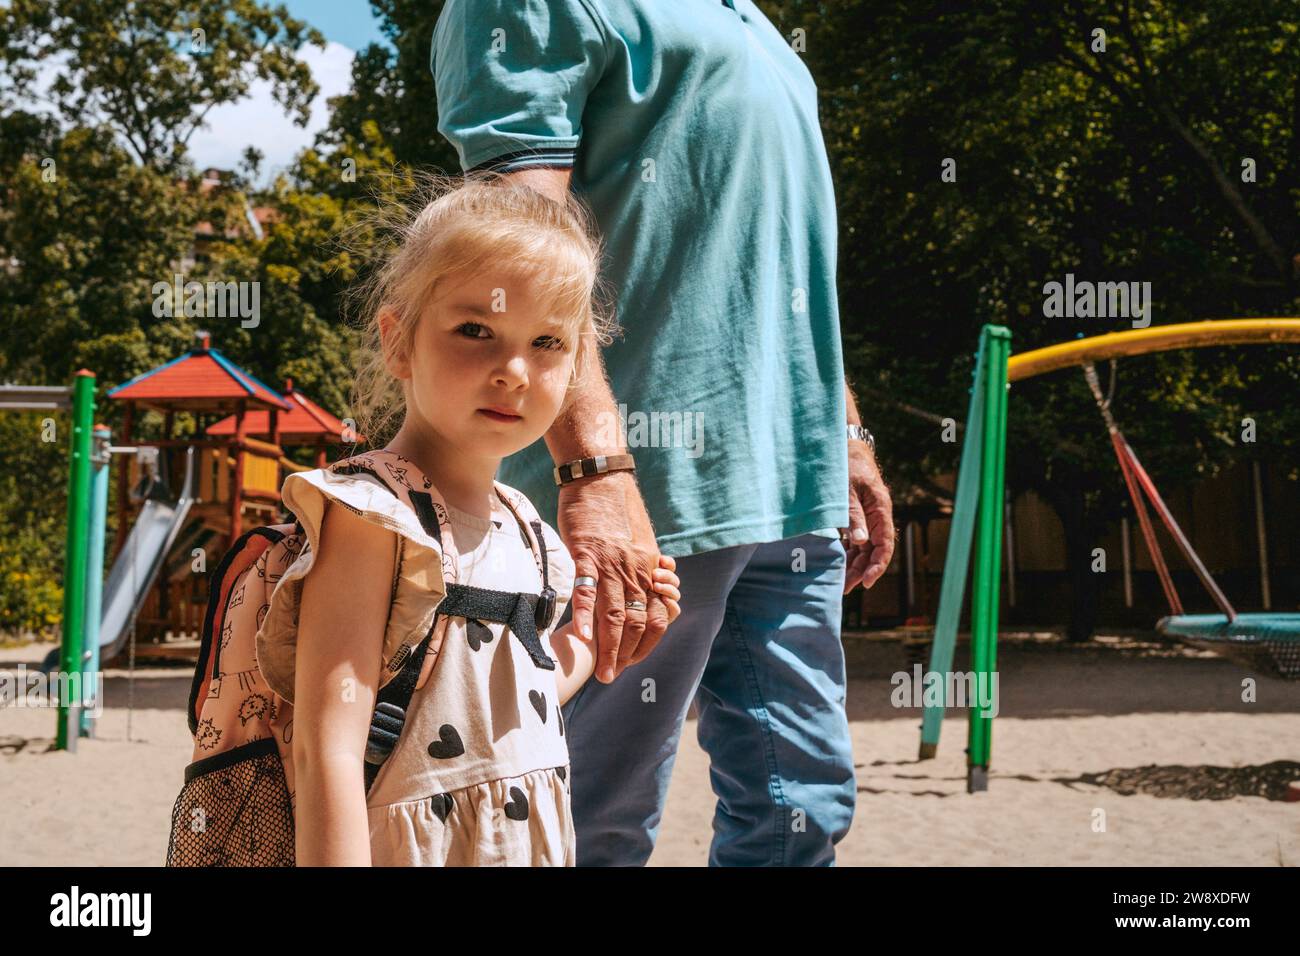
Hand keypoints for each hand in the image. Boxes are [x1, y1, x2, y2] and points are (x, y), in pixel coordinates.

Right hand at [556, 470, 668, 681]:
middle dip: (626, 655)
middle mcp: (636, 571)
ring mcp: (611, 564)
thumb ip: (643, 569)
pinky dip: (585, 616)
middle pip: (636, 623)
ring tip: (602, 672)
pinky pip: (587, 590)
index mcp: (650, 571)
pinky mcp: (586, 554)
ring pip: (615, 614)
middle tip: (612, 675)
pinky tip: (582, 637)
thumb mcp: (641, 541)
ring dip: (609, 648)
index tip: (632, 661)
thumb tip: (646, 592)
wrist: (600, 476)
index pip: (658, 617)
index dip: (646, 644)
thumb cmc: (618, 509)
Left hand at [843, 439, 895, 592]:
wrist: (845, 446)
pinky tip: (838, 563)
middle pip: (874, 550)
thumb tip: (859, 542)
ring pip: (865, 548)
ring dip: (855, 564)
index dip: (877, 566)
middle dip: (862, 571)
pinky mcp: (858, 515)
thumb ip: (853, 515)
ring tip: (841, 582)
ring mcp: (868, 517)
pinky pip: (856, 539)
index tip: (865, 582)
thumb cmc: (847, 465)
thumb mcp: (848, 490)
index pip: (884, 545)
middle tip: (846, 588)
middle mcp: (878, 516)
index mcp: (881, 509)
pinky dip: (848, 552)